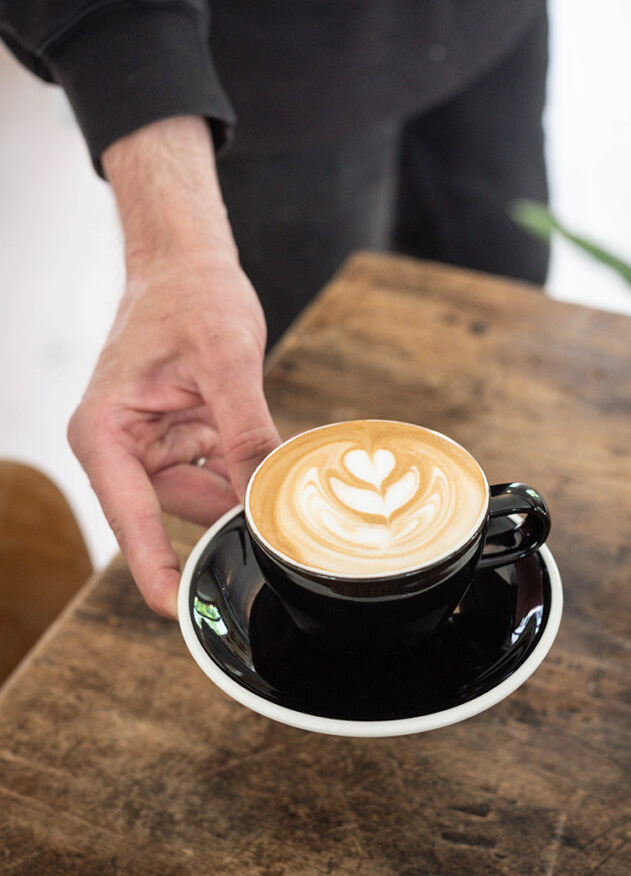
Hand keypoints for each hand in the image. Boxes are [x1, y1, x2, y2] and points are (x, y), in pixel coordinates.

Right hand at [68, 116, 280, 617]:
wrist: (189, 263)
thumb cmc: (189, 296)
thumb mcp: (226, 359)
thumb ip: (244, 429)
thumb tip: (264, 495)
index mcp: (105, 431)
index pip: (130, 517)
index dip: (156, 569)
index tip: (180, 612)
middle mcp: (120, 445)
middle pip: (173, 511)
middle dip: (226, 516)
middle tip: (280, 523)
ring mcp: (151, 444)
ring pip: (202, 496)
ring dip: (241, 489)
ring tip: (281, 473)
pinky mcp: (179, 438)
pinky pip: (215, 473)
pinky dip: (244, 469)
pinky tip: (271, 458)